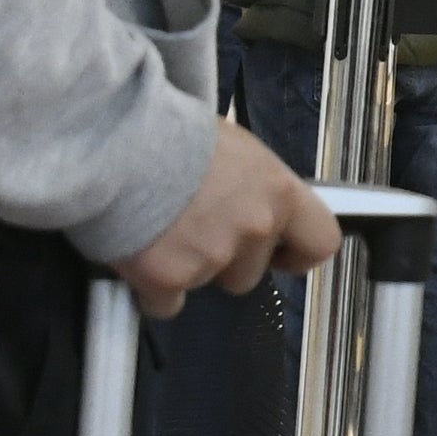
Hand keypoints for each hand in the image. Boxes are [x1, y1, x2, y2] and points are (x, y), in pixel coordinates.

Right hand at [118, 117, 334, 314]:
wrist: (115, 142)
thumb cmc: (172, 132)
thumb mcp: (235, 147)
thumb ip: (256, 185)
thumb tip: (255, 200)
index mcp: (278, 193)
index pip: (321, 241)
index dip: (299, 253)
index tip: (283, 254)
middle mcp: (254, 229)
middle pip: (250, 272)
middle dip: (225, 260)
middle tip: (195, 228)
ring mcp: (212, 258)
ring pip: (206, 283)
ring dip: (188, 268)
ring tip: (162, 230)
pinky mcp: (169, 279)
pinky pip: (166, 303)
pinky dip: (152, 288)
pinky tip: (140, 255)